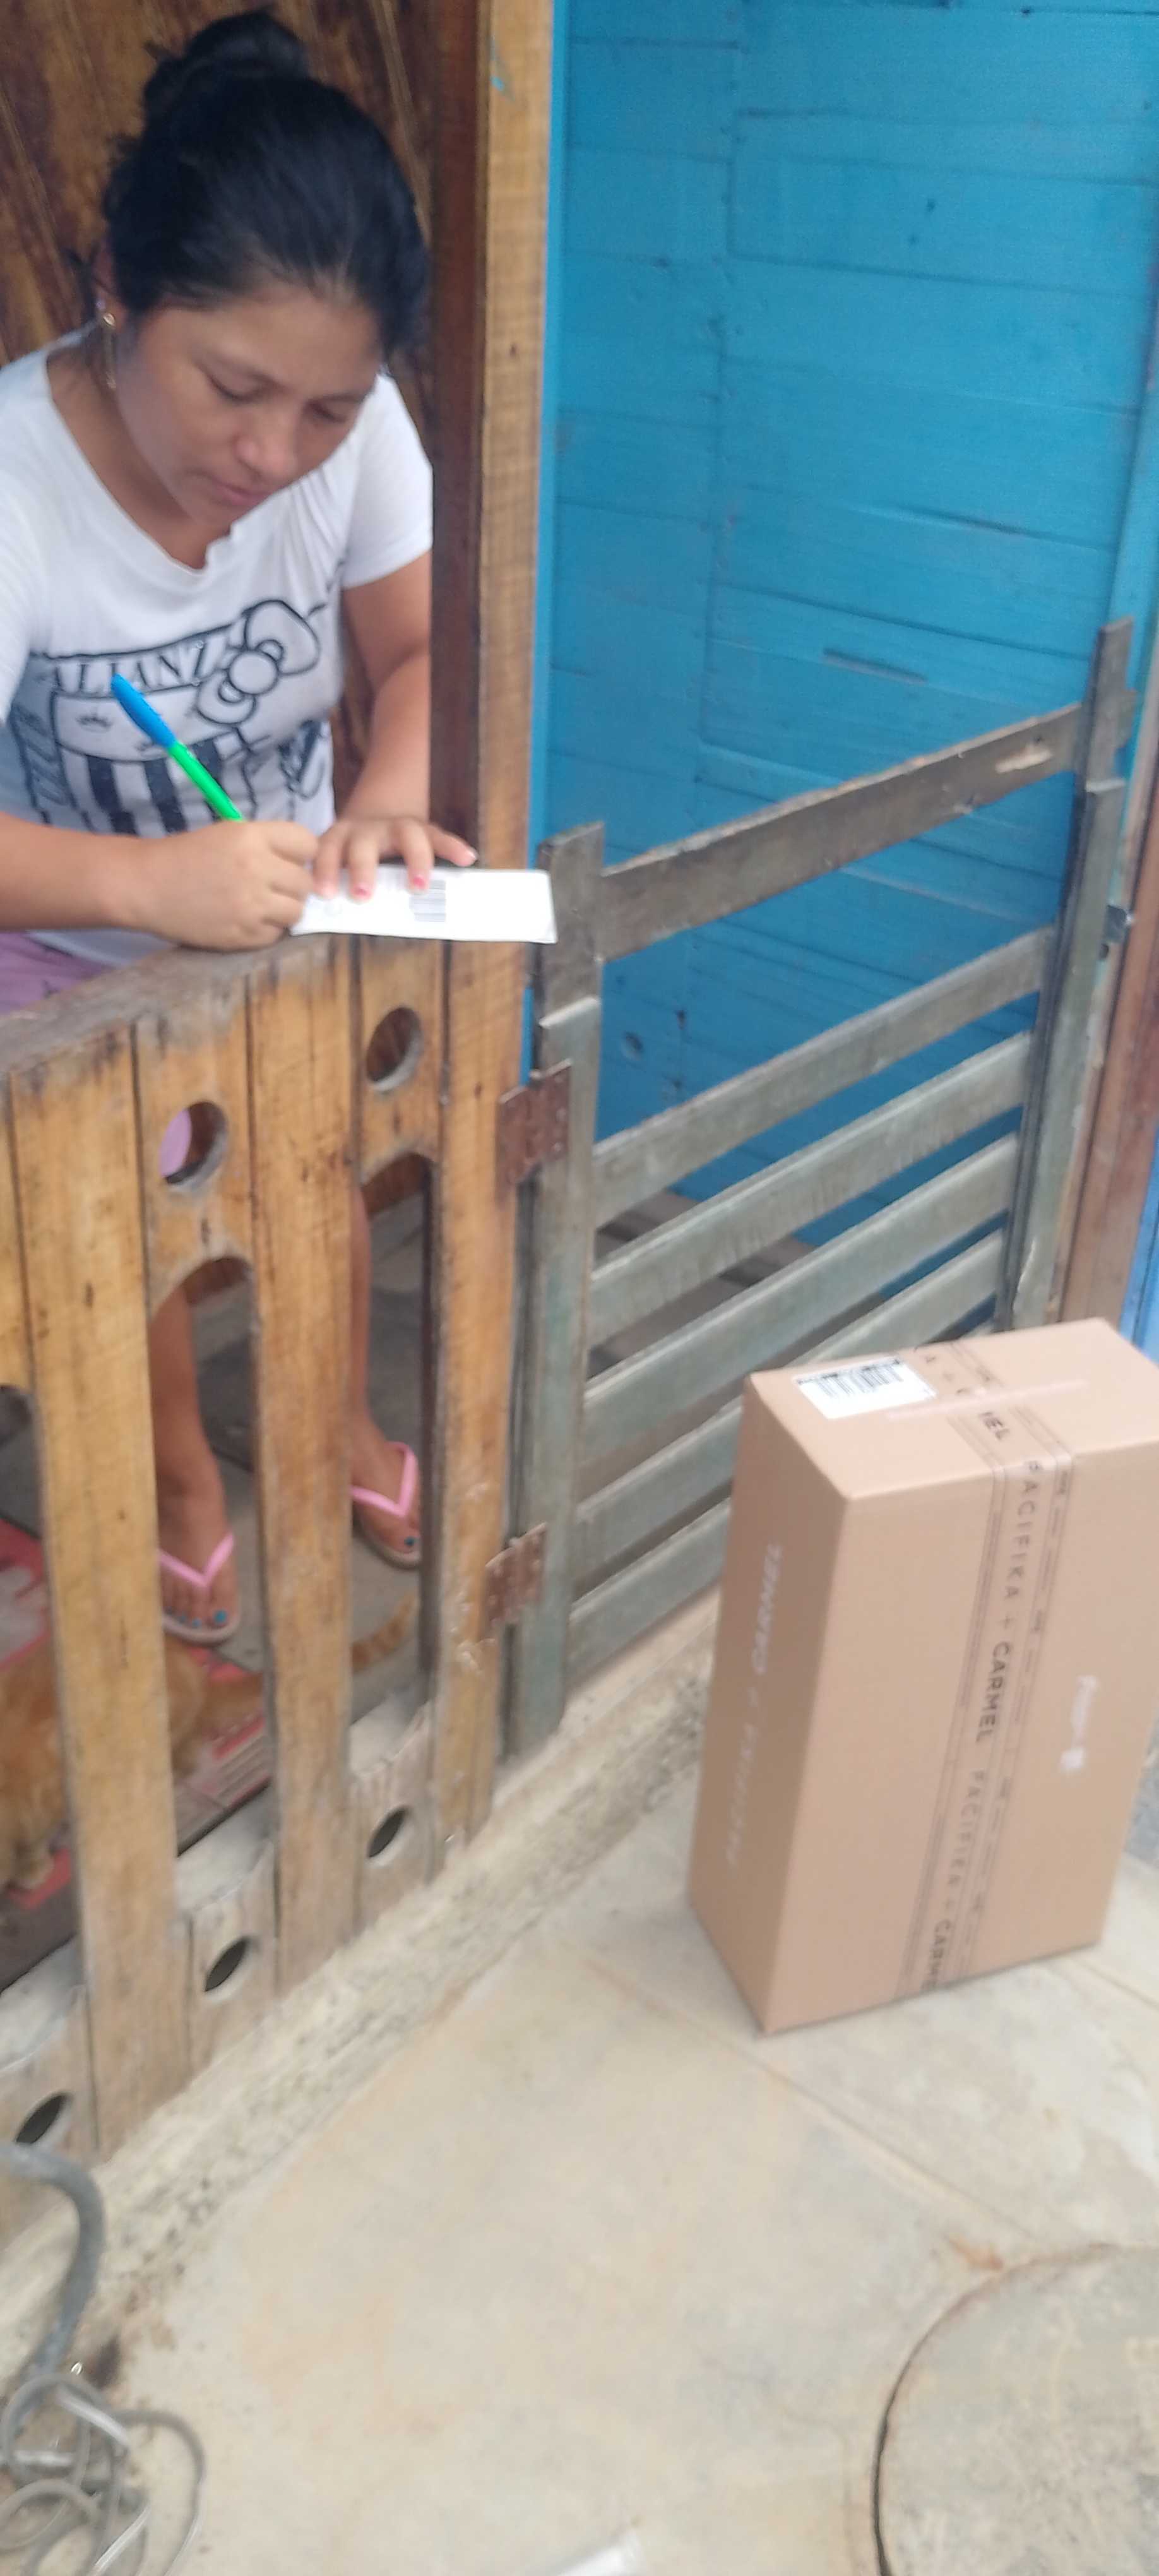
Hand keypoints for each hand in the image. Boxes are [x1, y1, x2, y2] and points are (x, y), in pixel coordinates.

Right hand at [135, 820, 317, 949]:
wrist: (147, 886)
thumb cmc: (187, 856)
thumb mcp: (228, 833)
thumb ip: (267, 844)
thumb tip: (305, 863)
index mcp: (252, 837)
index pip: (307, 844)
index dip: (302, 854)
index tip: (290, 860)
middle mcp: (256, 869)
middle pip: (305, 882)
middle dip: (293, 885)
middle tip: (274, 886)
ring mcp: (251, 905)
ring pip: (296, 911)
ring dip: (285, 909)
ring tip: (263, 905)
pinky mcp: (243, 935)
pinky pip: (276, 935)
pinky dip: (267, 930)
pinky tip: (248, 920)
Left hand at [313, 814, 476, 898]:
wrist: (375, 816)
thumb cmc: (354, 854)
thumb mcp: (341, 863)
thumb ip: (339, 886)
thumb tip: (331, 925)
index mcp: (341, 837)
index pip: (328, 849)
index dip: (325, 869)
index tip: (325, 893)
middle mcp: (368, 829)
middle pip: (364, 844)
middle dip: (363, 868)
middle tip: (363, 895)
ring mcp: (397, 826)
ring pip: (407, 835)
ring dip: (414, 860)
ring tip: (419, 887)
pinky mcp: (425, 828)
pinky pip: (439, 837)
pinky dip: (452, 847)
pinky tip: (466, 859)